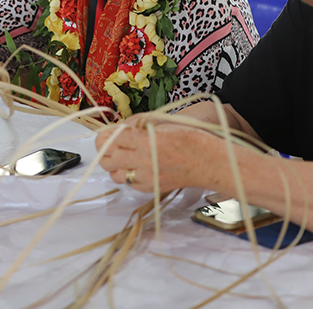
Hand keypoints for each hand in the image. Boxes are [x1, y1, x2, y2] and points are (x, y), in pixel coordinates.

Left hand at [96, 121, 216, 192]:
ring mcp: (145, 177)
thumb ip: (136, 125)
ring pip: (114, 175)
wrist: (207, 161)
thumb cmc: (189, 138)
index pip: (111, 139)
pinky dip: (127, 175)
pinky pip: (127, 184)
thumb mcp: (161, 122)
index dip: (106, 135)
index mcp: (145, 140)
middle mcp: (143, 160)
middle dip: (105, 150)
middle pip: (107, 159)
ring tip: (123, 156)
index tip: (107, 133)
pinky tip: (135, 166)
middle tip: (111, 144)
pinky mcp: (150, 188)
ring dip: (114, 165)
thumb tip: (117, 128)